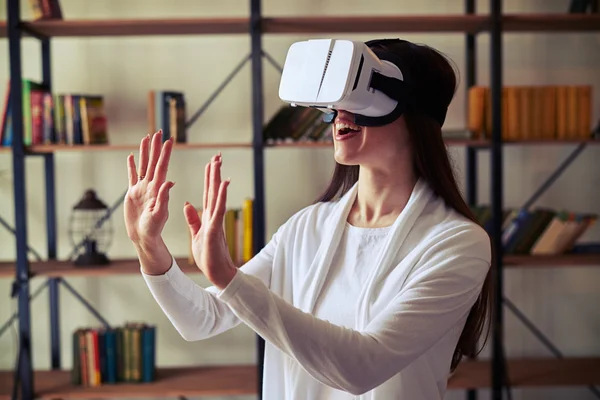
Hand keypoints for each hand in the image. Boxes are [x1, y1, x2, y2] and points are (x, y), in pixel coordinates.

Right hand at [124, 131, 174, 273]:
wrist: (143, 237)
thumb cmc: (153, 229)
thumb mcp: (160, 214)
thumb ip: (163, 199)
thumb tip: (169, 182)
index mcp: (158, 189)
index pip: (162, 167)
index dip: (165, 154)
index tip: (169, 140)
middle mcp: (151, 186)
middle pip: (153, 162)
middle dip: (156, 147)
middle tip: (158, 132)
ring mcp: (142, 189)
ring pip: (143, 166)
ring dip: (145, 152)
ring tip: (146, 138)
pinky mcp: (132, 194)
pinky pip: (132, 176)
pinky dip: (132, 166)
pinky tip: (132, 156)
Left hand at [183, 153, 236, 289]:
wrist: (217, 272)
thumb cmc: (209, 256)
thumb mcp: (197, 233)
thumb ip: (193, 218)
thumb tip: (187, 204)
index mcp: (208, 216)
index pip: (208, 192)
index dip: (208, 178)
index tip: (210, 163)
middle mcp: (213, 215)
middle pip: (213, 189)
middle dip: (215, 172)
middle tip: (217, 155)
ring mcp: (216, 220)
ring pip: (217, 195)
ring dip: (217, 178)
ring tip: (218, 162)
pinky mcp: (216, 228)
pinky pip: (218, 209)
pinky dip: (221, 196)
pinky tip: (222, 184)